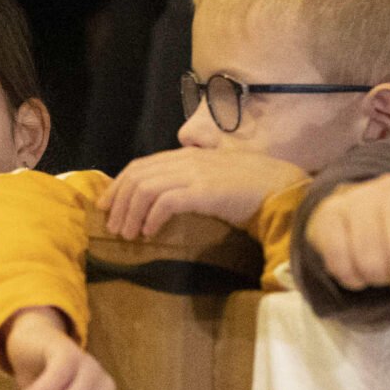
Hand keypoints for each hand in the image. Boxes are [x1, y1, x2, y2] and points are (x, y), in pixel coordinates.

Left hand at [105, 148, 307, 240]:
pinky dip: (151, 218)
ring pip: (145, 188)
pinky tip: (149, 232)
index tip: (107, 206)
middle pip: (137, 176)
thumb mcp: (214, 180)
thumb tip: (163, 202)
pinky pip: (165, 202)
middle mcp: (186, 160)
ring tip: (127, 234)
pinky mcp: (204, 190)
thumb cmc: (251, 189)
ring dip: (131, 213)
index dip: (119, 185)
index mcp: (187, 155)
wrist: (281, 189)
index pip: (141, 166)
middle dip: (119, 202)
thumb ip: (190, 183)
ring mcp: (195, 173)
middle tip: (113, 226)